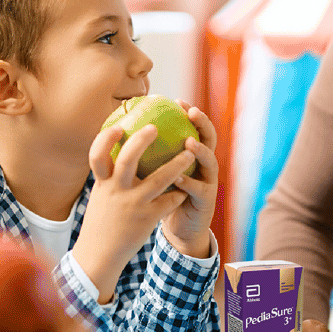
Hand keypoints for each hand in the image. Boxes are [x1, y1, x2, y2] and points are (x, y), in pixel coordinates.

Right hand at [73, 123, 192, 302]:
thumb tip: (119, 151)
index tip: (118, 125)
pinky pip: (170, 201)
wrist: (100, 254)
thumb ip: (110, 176)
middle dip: (142, 140)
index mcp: (102, 184)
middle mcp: (116, 191)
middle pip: (127, 159)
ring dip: (178, 164)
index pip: (97, 155)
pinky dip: (180, 192)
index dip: (105, 138)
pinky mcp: (147, 219)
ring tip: (191, 152)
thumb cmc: (103, 221)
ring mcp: (133, 205)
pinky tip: (188, 187)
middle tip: (155, 127)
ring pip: (159, 180)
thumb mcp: (102, 196)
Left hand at [156, 103, 219, 258]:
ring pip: (209, 162)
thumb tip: (123, 134)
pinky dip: (189, 183)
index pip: (195, 129)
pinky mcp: (206, 201)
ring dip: (200, 151)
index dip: (189, 114)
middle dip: (203, 123)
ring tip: (189, 143)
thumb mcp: (157, 176)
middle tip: (191, 113)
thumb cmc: (164, 200)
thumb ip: (148, 157)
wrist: (180, 229)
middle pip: (209, 139)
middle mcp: (203, 165)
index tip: (177, 101)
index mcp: (192, 156)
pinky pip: (198, 190)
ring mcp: (208, 182)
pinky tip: (179, 179)